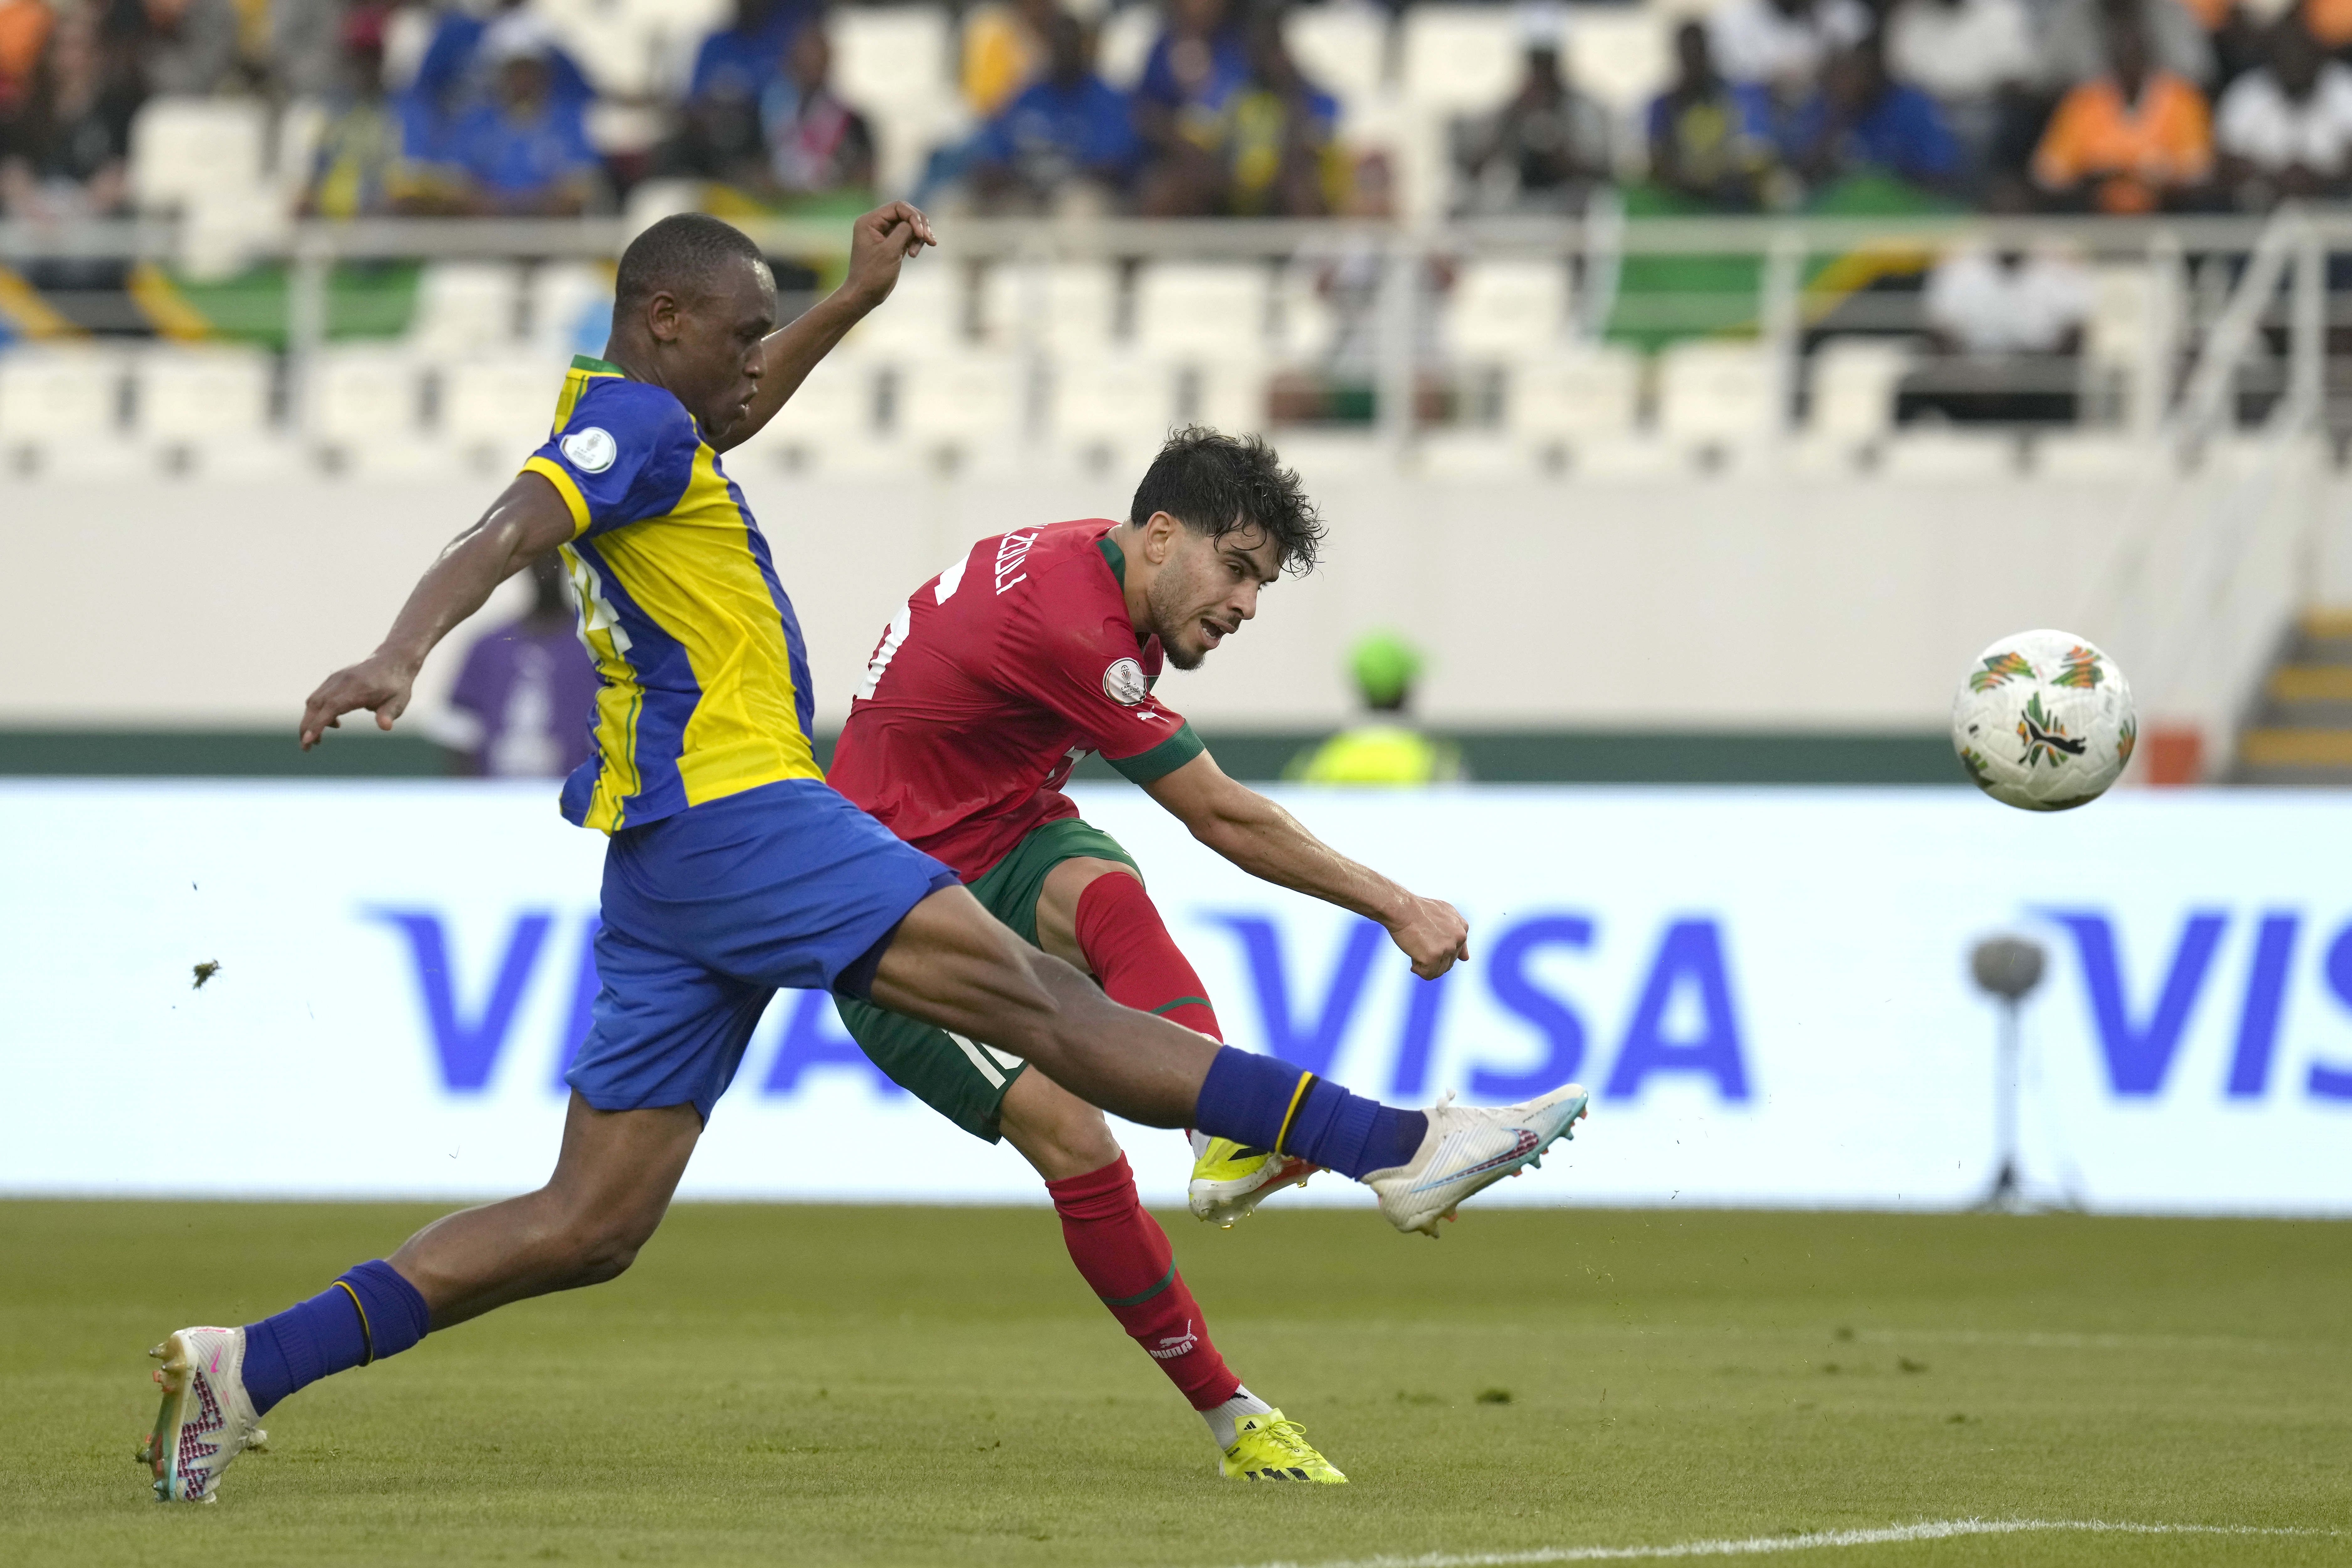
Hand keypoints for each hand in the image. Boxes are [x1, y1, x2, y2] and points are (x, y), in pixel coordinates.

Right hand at [300, 652, 417, 749]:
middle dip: (306, 727)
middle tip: (306, 747)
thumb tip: (386, 726)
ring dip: (310, 720)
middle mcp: (341, 683)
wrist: (393, 660)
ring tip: (318, 740)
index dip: (317, 725)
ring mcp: (335, 679)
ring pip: (313, 701)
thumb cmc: (396, 684)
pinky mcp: (334, 678)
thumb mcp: (399, 701)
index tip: (307, 741)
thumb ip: (389, 714)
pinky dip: (317, 711)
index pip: (330, 709)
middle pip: (314, 705)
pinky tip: (333, 722)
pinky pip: (319, 696)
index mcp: (355, 690)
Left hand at [840, 199, 935, 312]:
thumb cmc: (872, 275)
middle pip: (905, 213)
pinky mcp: (892, 243)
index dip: (913, 217)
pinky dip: (916, 242)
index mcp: (870, 221)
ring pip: (909, 224)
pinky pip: (908, 235)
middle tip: (929, 240)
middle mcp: (876, 223)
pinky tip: (915, 253)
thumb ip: (904, 232)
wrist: (864, 295)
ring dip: (919, 235)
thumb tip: (916, 223)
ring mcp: (884, 233)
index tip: (922, 235)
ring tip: (916, 253)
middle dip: (919, 225)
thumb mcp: (890, 251)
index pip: (898, 207)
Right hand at [1386, 894, 1470, 980]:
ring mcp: (1447, 948)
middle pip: (1448, 963)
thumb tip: (1466, 959)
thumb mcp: (1444, 914)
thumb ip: (1457, 934)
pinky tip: (1412, 958)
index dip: (1439, 951)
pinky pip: (1428, 974)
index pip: (1455, 953)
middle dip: (1432, 959)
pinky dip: (1418, 970)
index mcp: (1462, 929)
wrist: (1402, 908)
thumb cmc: (1418, 910)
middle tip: (1419, 945)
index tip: (1427, 943)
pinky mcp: (1434, 956)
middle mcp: (1458, 939)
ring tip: (1415, 950)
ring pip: (1439, 971)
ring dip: (1425, 966)